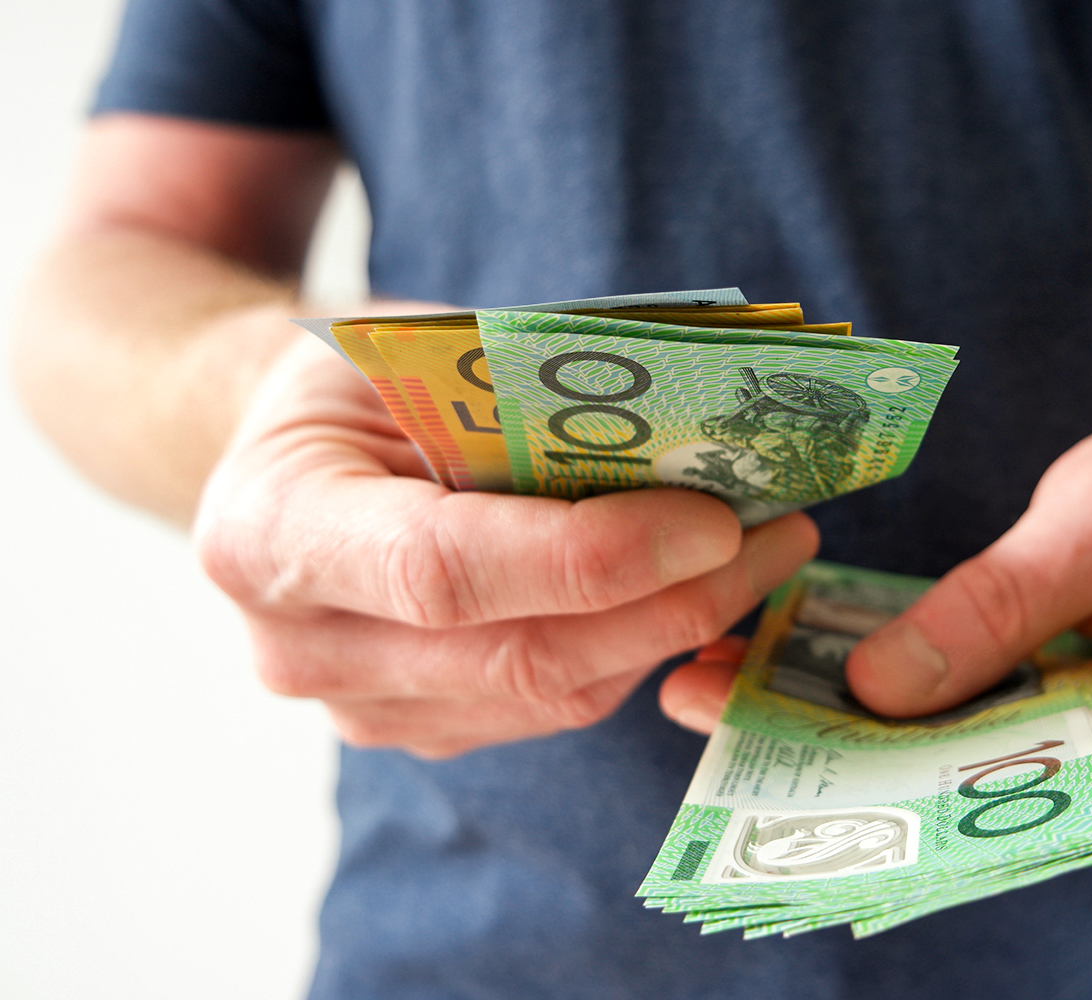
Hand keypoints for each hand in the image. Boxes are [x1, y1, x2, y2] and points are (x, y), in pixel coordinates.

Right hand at [194, 333, 817, 757]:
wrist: (288, 456)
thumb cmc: (361, 381)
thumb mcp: (415, 345)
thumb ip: (524, 388)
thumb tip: (701, 421)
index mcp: (271, 529)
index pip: (445, 570)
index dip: (590, 556)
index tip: (714, 521)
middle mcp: (300, 644)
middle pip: (518, 655)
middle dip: (671, 601)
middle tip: (779, 536)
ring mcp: (361, 706)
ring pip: (553, 695)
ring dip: (676, 629)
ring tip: (765, 554)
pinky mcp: (425, 728)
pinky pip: (556, 705)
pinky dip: (640, 649)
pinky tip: (701, 592)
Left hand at [662, 413, 1091, 858]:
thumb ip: (1007, 602)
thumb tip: (881, 690)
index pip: (1041, 807)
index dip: (912, 793)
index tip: (799, 763)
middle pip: (974, 796)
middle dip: (844, 757)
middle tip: (717, 716)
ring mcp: (1076, 759)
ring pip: (945, 764)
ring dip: (837, 724)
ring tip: (716, 684)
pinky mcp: (1036, 720)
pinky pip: (947, 719)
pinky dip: (870, 688)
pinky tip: (775, 659)